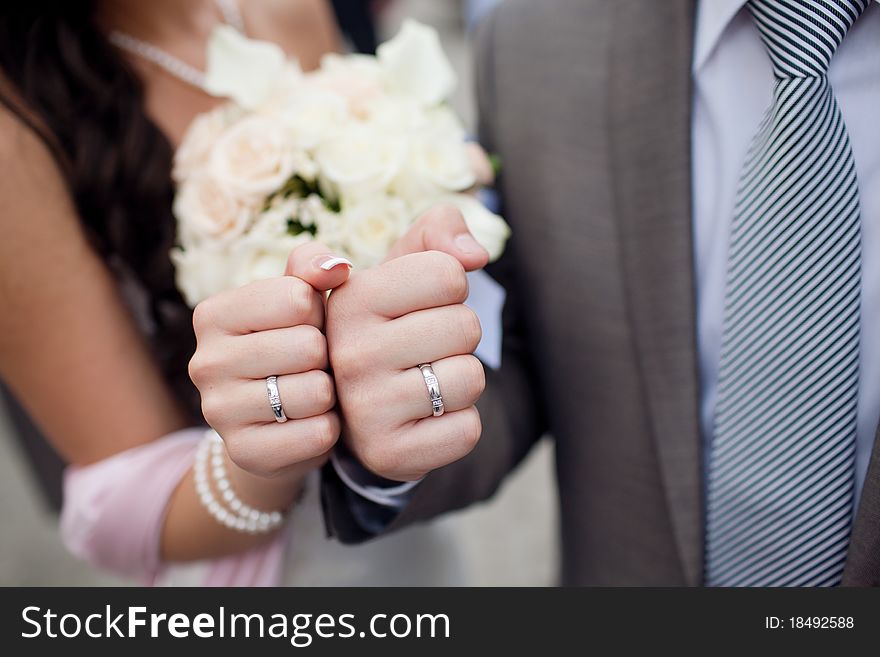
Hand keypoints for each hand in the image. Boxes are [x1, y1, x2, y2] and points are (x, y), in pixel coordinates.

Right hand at [189, 243, 350, 480]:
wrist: (279, 422)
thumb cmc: (295, 344)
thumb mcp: (301, 299)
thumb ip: (313, 267)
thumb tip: (336, 267)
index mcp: (213, 314)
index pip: (297, 298)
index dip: (318, 313)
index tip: (306, 326)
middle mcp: (204, 362)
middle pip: (308, 346)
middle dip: (326, 355)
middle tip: (313, 365)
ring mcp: (218, 412)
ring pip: (316, 391)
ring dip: (330, 393)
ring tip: (314, 392)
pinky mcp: (245, 453)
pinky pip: (318, 433)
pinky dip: (329, 428)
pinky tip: (313, 422)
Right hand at [322, 206, 489, 480]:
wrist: (356, 414)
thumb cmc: (387, 327)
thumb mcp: (399, 268)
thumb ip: (437, 231)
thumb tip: (475, 255)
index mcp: (349, 300)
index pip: (448, 273)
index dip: (449, 287)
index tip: (417, 305)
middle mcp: (349, 354)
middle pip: (465, 326)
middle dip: (456, 336)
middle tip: (421, 350)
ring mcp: (365, 409)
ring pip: (470, 378)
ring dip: (459, 380)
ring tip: (422, 383)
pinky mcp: (388, 454)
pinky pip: (468, 430)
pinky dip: (458, 424)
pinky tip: (425, 419)